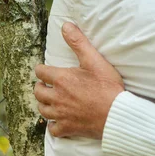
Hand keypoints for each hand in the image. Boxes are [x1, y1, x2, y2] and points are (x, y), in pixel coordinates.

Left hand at [34, 23, 123, 138]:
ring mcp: (61, 114)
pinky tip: (57, 120)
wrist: (116, 113)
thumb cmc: (107, 86)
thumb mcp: (94, 60)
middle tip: (46, 84)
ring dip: (44, 103)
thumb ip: (78, 42)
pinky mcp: (67, 128)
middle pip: (38, 91)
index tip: (44, 69)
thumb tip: (65, 26)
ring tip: (49, 100)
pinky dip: (53, 124)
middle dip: (40, 86)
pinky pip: (52, 128)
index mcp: (62, 79)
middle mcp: (57, 97)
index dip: (42, 69)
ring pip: (42, 109)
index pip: (41, 72)